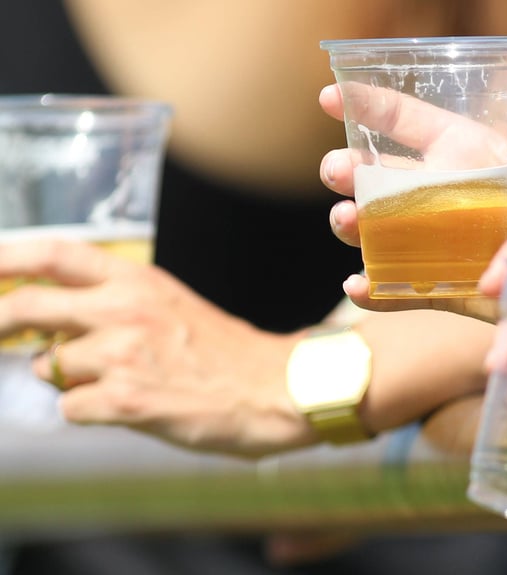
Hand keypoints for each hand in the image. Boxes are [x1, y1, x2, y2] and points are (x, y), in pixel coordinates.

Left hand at [0, 239, 318, 456]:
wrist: (276, 389)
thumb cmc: (225, 354)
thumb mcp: (172, 307)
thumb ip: (114, 306)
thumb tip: (50, 333)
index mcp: (139, 280)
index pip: (54, 253)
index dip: (6, 258)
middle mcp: (126, 309)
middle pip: (27, 306)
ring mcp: (124, 354)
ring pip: (49, 367)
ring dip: (67, 379)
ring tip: (116, 382)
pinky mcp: (127, 399)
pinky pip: (70, 407)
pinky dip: (88, 411)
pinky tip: (128, 407)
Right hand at [318, 84, 506, 320]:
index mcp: (460, 154)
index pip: (406, 121)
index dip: (366, 105)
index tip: (329, 97)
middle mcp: (435, 195)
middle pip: (377, 177)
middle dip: (349, 171)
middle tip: (337, 173)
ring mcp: (430, 242)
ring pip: (377, 232)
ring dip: (355, 226)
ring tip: (347, 222)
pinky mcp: (438, 285)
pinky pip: (397, 289)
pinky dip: (375, 291)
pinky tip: (358, 287)